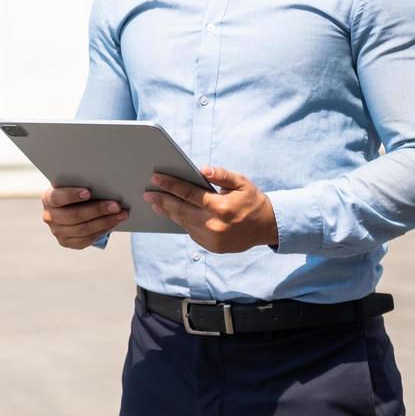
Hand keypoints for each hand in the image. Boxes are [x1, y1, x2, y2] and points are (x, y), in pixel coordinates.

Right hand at [40, 186, 130, 248]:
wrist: (69, 206)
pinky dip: (103, 230)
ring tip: (121, 214)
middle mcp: (49, 216)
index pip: (57, 197)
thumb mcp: (74, 184)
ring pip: (83, 229)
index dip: (72, 195)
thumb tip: (106, 183)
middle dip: (97, 210)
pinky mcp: (66, 242)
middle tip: (116, 205)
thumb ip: (82, 183)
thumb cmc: (75, 190)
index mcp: (48, 198)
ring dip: (105, 221)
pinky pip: (87, 239)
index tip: (88, 192)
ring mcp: (57, 232)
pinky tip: (114, 222)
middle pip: (74, 216)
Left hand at [142, 165, 278, 253]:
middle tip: (147, 192)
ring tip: (155, 202)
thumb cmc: (252, 200)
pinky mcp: (212, 247)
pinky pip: (191, 232)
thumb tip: (202, 169)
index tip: (156, 178)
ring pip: (183, 222)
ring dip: (167, 212)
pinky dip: (181, 222)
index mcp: (220, 206)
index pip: (188, 193)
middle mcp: (214, 225)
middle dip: (162, 200)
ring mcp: (212, 239)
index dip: (170, 185)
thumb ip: (222, 174)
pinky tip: (172, 213)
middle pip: (180, 210)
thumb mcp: (241, 182)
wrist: (267, 227)